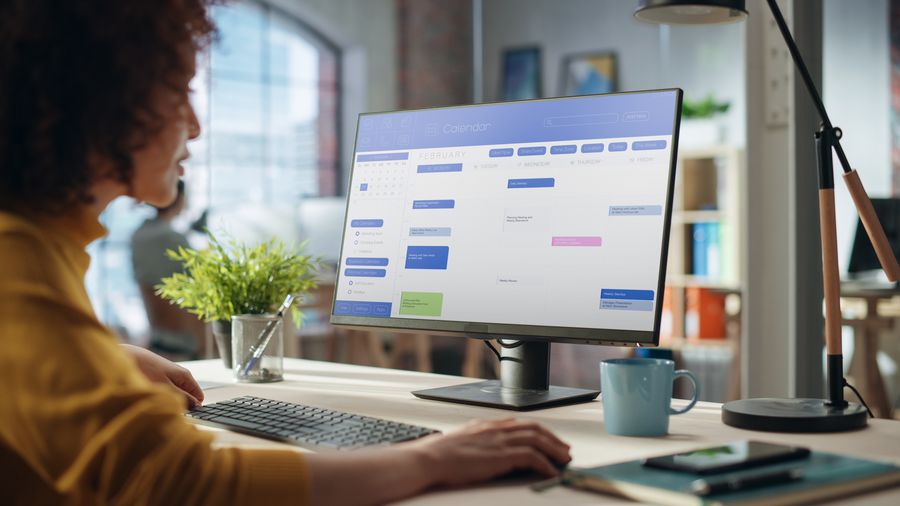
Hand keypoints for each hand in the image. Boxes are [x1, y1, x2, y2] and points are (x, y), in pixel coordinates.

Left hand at [121, 344, 203, 407]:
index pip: (199, 397)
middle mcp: (179, 374)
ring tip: (156, 401)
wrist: (126, 356)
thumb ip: (182, 397)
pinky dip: (160, 395)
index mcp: (185, 376)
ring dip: (168, 400)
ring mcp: (169, 375)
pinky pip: (165, 390)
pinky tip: (149, 395)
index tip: (183, 414)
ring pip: (175, 394)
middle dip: (179, 405)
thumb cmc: (144, 369)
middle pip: (187, 396)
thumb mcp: (165, 387)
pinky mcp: (159, 376)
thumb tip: (196, 405)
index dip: (193, 408)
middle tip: (167, 409)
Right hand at [405, 418, 570, 487]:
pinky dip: (545, 464)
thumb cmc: (441, 454)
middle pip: (534, 428)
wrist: (430, 458)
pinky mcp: (502, 455)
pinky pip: (532, 457)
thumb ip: (479, 440)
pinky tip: (550, 472)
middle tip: (564, 449)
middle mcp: (497, 429)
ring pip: (538, 440)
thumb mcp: (463, 439)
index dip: (539, 431)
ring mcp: (500, 441)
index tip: (548, 438)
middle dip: (553, 438)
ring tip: (564, 460)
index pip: (521, 423)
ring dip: (554, 450)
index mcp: (488, 425)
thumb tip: (487, 449)